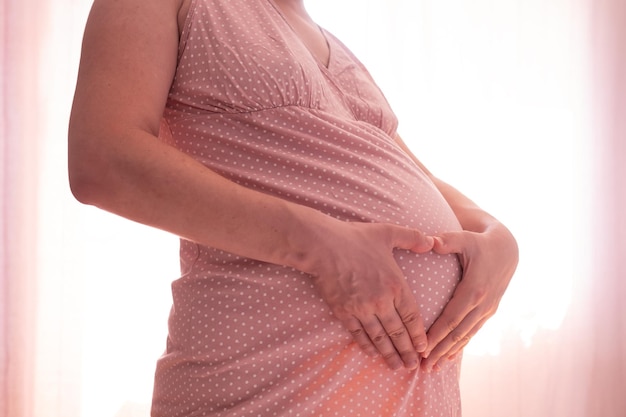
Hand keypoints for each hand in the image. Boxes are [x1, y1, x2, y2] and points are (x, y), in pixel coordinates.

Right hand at [307, 221, 433, 370]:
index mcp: (395, 285)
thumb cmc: (354, 237)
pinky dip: (367, 346)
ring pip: (379, 338)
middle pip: (398, 333)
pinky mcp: (344, 312)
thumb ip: (412, 237)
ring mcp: (361, 309)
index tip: (424, 348)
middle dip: (407, 352)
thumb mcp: (388, 232)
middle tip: (414, 366)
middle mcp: (381, 302)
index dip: (419, 335)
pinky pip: (359, 334)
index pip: (412, 317)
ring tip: (397, 367)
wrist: (322, 246)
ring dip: (389, 354)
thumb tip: (432, 241)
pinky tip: (372, 354)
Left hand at [420, 222, 517, 371]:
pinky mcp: (488, 312)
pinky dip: (460, 347)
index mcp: (474, 289)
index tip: (421, 348)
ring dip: (448, 354)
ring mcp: (487, 310)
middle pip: (458, 333)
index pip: (452, 318)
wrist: (507, 249)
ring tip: (431, 368)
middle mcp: (482, 304)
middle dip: (440, 351)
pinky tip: (448, 358)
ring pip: (466, 337)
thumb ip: (448, 240)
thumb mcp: (466, 238)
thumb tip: (430, 241)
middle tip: (422, 367)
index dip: (437, 334)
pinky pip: (472, 333)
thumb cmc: (480, 242)